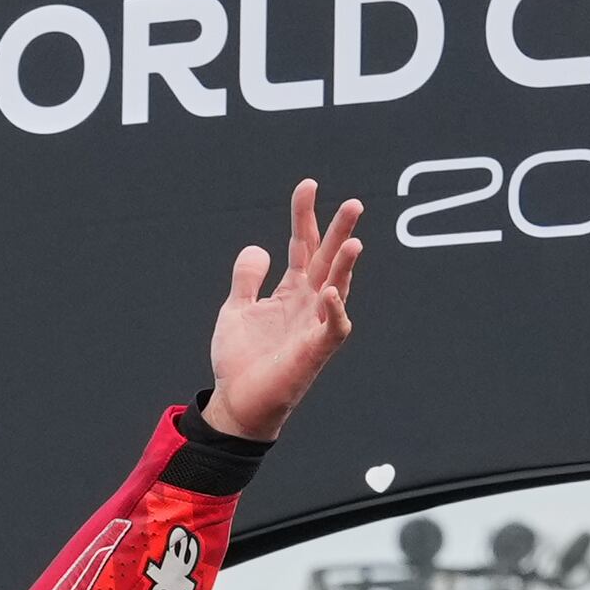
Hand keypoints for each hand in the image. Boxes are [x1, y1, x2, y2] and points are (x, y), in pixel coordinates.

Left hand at [200, 180, 364, 441]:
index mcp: (290, 290)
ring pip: (338, 288)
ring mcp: (314, 325)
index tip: (308, 185)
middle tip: (353, 203)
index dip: (304, 215)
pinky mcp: (315, 351)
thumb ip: (247, 279)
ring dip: (346, 266)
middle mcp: (308, 302)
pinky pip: (332, 328)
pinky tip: (330, 291)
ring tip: (352, 241)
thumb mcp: (235, 310)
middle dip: (339, 231)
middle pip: (327, 259)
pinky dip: (334, 310)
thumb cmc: (240, 361)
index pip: (302, 245)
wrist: (236, 404)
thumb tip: (258, 248)